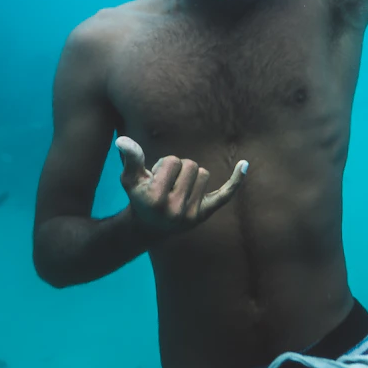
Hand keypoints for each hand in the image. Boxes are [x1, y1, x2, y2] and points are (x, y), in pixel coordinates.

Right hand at [115, 136, 246, 239]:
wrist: (149, 227)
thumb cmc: (139, 196)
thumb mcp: (129, 178)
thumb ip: (130, 158)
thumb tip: (123, 140)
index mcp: (155, 199)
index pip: (173, 161)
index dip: (164, 164)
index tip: (155, 177)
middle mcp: (175, 209)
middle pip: (191, 166)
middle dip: (179, 169)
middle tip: (167, 184)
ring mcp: (191, 214)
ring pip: (203, 174)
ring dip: (190, 177)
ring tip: (177, 189)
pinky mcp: (204, 215)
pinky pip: (225, 194)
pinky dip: (235, 180)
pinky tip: (244, 164)